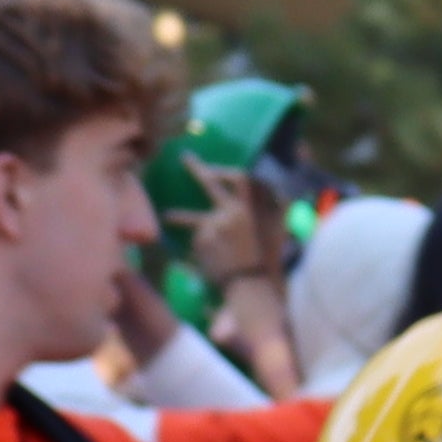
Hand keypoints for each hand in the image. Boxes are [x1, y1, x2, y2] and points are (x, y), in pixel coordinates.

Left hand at [190, 165, 292, 294]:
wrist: (250, 284)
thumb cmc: (265, 261)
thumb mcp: (273, 232)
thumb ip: (266, 213)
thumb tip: (261, 197)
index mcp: (250, 209)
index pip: (239, 178)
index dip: (227, 172)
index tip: (215, 171)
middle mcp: (230, 213)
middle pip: (210, 184)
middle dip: (197, 168)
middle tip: (184, 157)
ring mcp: (213, 226)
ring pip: (196, 221)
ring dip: (178, 216)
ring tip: (168, 216)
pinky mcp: (200, 241)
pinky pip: (196, 241)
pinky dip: (198, 250)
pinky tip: (208, 263)